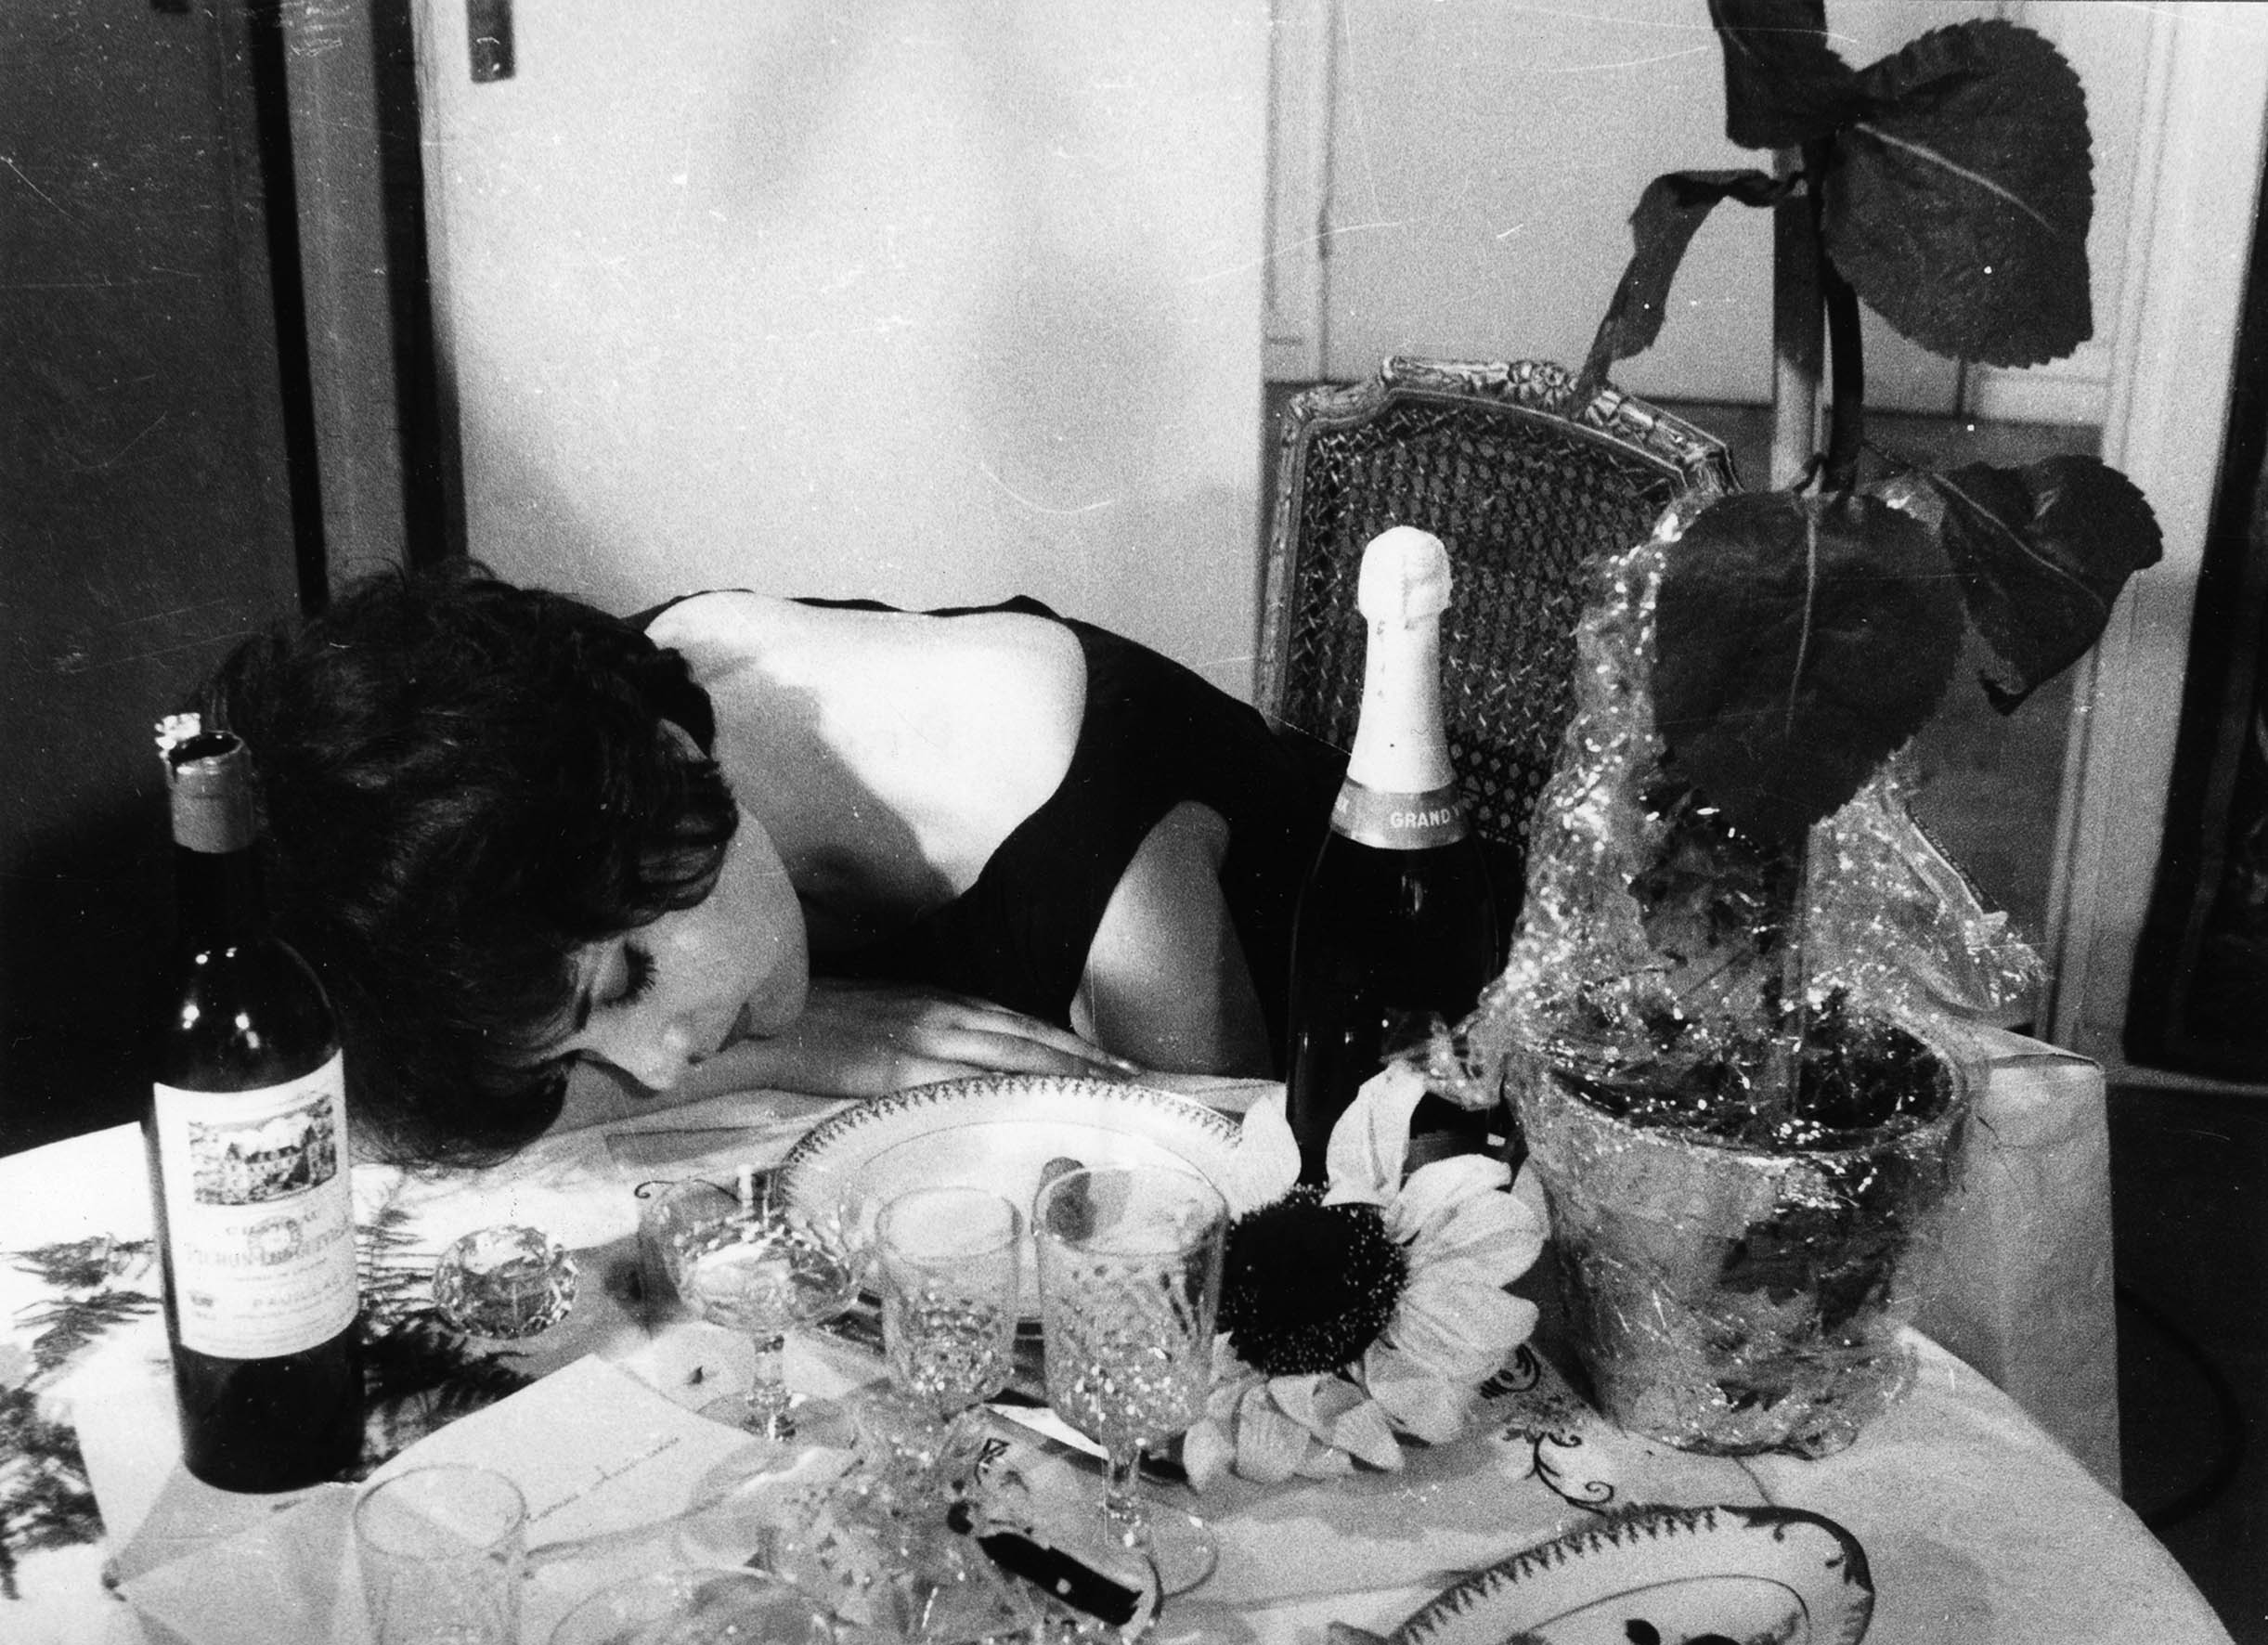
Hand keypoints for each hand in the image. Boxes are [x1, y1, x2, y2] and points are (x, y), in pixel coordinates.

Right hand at [718, 977, 1140, 1097]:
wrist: (756, 1019)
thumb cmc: (815, 1023)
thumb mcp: (884, 1020)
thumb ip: (928, 1042)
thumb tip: (967, 1073)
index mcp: (939, 1004)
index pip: (1023, 1025)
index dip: (1075, 1045)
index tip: (1120, 1067)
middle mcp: (941, 1015)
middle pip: (1032, 1039)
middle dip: (1090, 1062)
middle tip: (1141, 1085)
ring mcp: (920, 1040)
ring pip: (1011, 1057)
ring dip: (1067, 1075)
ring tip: (1114, 1096)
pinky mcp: (893, 1069)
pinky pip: (962, 1083)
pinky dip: (1007, 1092)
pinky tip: (1040, 1107)